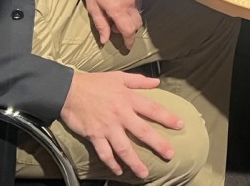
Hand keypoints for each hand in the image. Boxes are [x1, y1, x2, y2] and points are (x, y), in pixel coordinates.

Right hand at [59, 70, 182, 178]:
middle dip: (158, 144)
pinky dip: (112, 163)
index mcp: (128, 99)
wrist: (68, 90)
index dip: (167, 117)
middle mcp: (120, 114)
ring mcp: (107, 127)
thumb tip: (157, 83)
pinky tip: (119, 171)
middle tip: (170, 155)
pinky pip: (104, 153)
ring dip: (134, 162)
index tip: (180, 125)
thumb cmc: (95, 83)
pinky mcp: (94, 135)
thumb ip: (139, 81)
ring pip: (124, 148)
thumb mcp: (119, 77)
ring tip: (144, 173)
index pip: (152, 109)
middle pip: (143, 132)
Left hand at [81, 0, 142, 48]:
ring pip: (138, 14)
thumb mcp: (93, 6)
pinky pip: (137, 4)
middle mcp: (130, 2)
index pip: (129, 30)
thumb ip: (101, 24)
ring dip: (130, 19)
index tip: (127, 47)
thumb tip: (105, 39)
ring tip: (116, 14)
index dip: (129, 41)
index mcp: (118, 8)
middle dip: (129, 30)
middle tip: (115, 28)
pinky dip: (131, 9)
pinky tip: (120, 3)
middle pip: (137, 24)